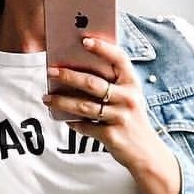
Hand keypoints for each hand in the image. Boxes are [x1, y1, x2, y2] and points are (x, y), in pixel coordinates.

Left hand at [43, 35, 160, 173]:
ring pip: (84, 106)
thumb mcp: (129, 98)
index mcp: (132, 84)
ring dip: (62, 101)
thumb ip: (113, 84)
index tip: (84, 40)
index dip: (102, 48)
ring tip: (47, 97)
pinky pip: (86, 126)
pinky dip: (73, 123)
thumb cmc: (131, 120)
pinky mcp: (112, 135)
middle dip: (68, 76)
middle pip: (93, 83)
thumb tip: (78, 71)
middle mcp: (128, 98)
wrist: (146, 152)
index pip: (119, 59)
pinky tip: (64, 119)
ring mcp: (120, 117)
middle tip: (50, 71)